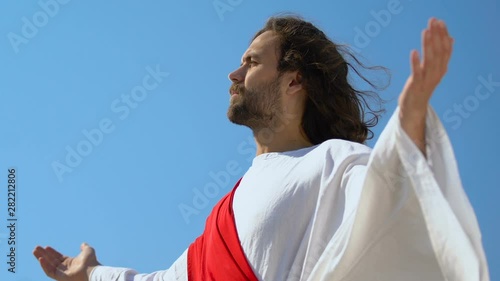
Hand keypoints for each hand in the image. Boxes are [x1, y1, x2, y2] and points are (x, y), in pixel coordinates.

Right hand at [33, 243, 100, 280]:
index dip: (52, 252)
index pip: (58, 257)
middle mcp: (65, 268)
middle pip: (51, 260)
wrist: (92, 270)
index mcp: (70, 262)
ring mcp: (62, 273)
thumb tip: (83, 244)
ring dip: (41, 258)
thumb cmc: (91, 262)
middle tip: (36, 248)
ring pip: (48, 265)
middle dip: (43, 254)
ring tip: (35, 251)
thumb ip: (85, 247)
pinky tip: (40, 259)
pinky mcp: (60, 278)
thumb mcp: (88, 251)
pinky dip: (44, 266)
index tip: (46, 247)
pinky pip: (50, 272)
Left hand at [398, 18, 453, 153]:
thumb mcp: (432, 70)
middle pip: (438, 52)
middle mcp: (436, 74)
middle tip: (433, 21)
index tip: (440, 22)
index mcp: (441, 69)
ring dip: (428, 45)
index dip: (443, 35)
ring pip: (430, 60)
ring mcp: (426, 80)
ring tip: (426, 31)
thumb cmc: (421, 87)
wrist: (413, 109)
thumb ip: (441, 56)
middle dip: (436, 36)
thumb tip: (450, 39)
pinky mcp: (415, 86)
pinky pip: (417, 73)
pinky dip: (416, 62)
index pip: (445, 49)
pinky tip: (414, 51)